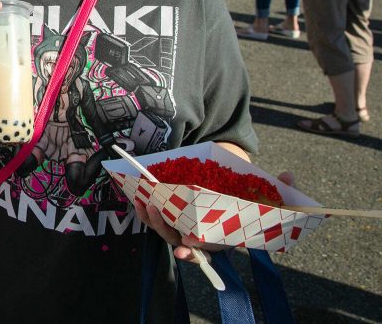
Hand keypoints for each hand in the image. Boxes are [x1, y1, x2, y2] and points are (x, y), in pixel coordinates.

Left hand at [134, 169, 295, 260]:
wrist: (230, 184)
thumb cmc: (249, 193)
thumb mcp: (266, 192)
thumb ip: (280, 187)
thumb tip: (289, 176)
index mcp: (223, 235)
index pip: (208, 249)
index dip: (196, 251)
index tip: (185, 247)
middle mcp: (202, 234)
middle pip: (180, 240)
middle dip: (165, 230)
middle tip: (155, 212)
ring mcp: (185, 225)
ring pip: (164, 229)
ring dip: (151, 218)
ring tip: (143, 201)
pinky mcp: (172, 214)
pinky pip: (155, 217)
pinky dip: (145, 210)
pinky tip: (137, 196)